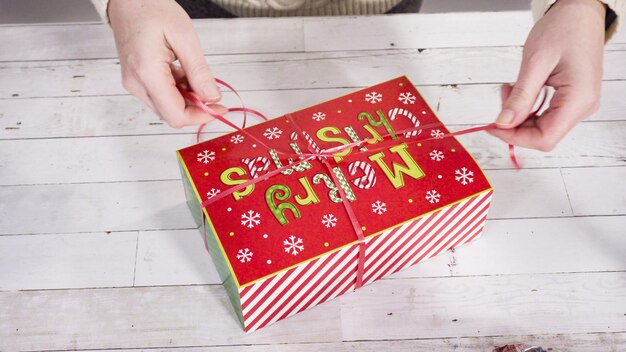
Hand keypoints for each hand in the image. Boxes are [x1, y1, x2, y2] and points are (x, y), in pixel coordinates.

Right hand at [108, 0, 226, 127]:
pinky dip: (178, 91)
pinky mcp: (136, 80)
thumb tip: (212, 97)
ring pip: (167, 107)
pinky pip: (161, 96)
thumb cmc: (151, 9)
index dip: (201, 116)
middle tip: (213, 93)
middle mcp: (136, 83)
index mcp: (147, 73)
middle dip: (196, 108)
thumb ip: (198, 71)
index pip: (176, 114)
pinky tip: (184, 73)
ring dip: (187, 99)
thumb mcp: (184, 37)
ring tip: (195, 75)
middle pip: (171, 115)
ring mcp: (134, 83)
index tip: (219, 108)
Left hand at [489, 0, 605, 150]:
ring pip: (542, 126)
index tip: (493, 126)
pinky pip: (546, 114)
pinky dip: (528, 107)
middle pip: (543, 135)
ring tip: (510, 88)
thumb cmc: (564, 29)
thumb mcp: (535, 62)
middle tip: (501, 99)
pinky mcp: (573, 99)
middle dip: (515, 123)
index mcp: (578, 99)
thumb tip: (503, 123)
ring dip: (520, 114)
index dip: (515, 137)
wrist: (580, 12)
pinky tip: (520, 90)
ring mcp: (579, 104)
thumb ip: (520, 97)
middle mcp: (583, 106)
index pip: (544, 138)